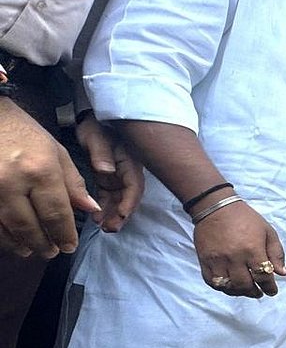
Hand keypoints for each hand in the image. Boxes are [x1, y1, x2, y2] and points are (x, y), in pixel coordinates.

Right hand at [0, 100, 98, 256]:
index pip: (56, 214)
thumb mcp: (56, 152)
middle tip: (52, 252)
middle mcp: (12, 183)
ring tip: (33, 250)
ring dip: (21, 244)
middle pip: (29, 226)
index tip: (69, 246)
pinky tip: (12, 239)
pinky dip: (2, 235)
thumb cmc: (25, 133)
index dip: (64, 235)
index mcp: (40, 171)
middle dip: (43, 244)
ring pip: (6, 229)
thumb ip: (73, 183)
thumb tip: (90, 209)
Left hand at [76, 114, 143, 232]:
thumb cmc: (95, 126)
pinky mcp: (107, 179)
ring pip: (118, 200)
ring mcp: (117, 176)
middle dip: (121, 214)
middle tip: (111, 228)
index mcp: (129, 162)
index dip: (129, 201)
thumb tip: (107, 171)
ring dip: (112, 215)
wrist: (89, 119)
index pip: (134, 185)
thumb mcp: (97, 138)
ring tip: (103, 228)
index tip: (121, 214)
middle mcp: (126, 172)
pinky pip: (107, 197)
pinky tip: (95, 219)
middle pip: (128, 197)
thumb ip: (102, 154)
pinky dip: (103, 208)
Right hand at [193, 200, 285, 297]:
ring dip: (239, 292)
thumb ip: (276, 253)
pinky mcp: (205, 260)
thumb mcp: (267, 231)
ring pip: (228, 286)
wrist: (216, 207)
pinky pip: (212, 282)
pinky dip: (222, 288)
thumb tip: (282, 273)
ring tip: (246, 290)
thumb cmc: (246, 219)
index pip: (263, 276)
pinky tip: (230, 286)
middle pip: (245, 285)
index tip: (272, 291)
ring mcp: (218, 260)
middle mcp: (234, 257)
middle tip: (259, 292)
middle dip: (254, 292)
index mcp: (252, 249)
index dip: (269, 287)